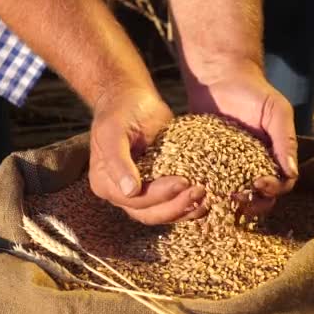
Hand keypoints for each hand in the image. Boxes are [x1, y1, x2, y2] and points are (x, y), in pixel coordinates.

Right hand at [89, 89, 207, 224]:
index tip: (182, 181)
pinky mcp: (160, 187)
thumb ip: (117, 161)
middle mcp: (122, 194)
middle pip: (149, 214)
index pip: (133, 201)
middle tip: (199, 191)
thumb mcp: (112, 131)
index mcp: (105, 183)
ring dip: (186, 209)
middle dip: (176, 206)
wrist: (131, 100)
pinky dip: (190, 205)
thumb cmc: (119, 112)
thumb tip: (130, 191)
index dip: (158, 195)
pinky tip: (208, 198)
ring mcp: (142, 193)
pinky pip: (173, 204)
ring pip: (163, 213)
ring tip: (207, 197)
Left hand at [185, 62, 298, 215]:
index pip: (280, 185)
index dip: (273, 190)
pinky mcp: (205, 162)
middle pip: (257, 198)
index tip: (260, 184)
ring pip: (231, 195)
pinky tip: (196, 191)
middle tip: (236, 197)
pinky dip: (204, 190)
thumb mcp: (276, 111)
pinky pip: (206, 182)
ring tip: (216, 198)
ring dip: (226, 202)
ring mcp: (228, 167)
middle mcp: (252, 167)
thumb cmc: (253, 91)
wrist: (219, 77)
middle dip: (250, 203)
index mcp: (273, 159)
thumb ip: (285, 139)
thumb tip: (292, 173)